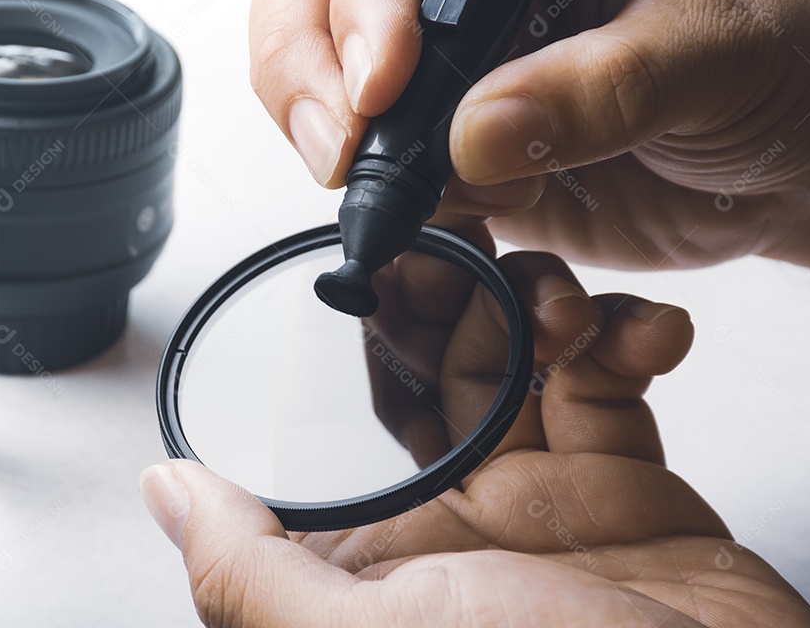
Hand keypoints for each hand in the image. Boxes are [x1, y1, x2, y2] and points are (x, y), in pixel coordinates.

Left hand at [141, 256, 809, 626]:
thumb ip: (251, 570)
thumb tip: (165, 495)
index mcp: (374, 556)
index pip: (340, 420)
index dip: (352, 333)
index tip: (369, 261)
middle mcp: (449, 523)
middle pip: (436, 368)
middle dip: (455, 296)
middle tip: (470, 238)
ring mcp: (538, 502)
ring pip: (522, 359)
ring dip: (542, 307)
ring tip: (560, 300)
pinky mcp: (623, 490)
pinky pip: (612, 387)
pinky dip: (630, 341)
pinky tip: (644, 329)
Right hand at [249, 0, 809, 274]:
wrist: (786, 158)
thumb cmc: (774, 59)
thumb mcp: (711, 48)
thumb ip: (601, 87)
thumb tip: (474, 137)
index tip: (385, 81)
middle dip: (304, 60)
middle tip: (345, 145)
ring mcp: (444, 57)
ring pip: (317, 67)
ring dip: (324, 130)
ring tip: (376, 184)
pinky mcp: (442, 140)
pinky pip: (366, 158)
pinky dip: (368, 192)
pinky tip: (423, 212)